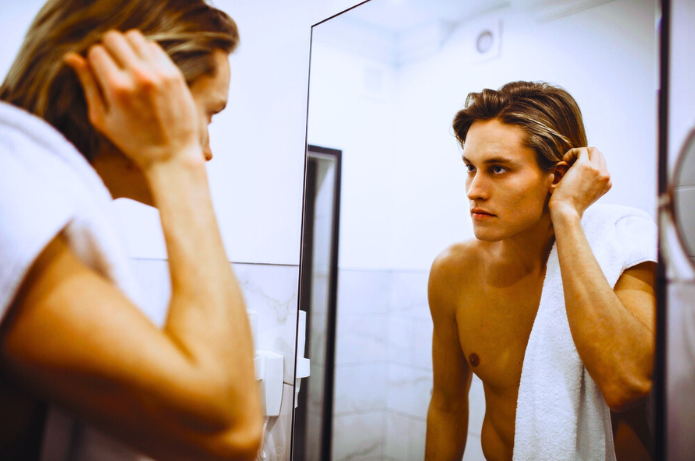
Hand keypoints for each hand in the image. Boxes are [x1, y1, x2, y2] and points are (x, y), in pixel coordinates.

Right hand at [64, 30, 201, 170]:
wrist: (172, 155)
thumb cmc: (133, 142)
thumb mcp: (102, 119)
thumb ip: (88, 85)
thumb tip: (71, 57)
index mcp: (116, 89)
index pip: (96, 51)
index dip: (94, 60)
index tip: (99, 73)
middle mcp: (139, 77)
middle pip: (114, 38)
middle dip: (109, 48)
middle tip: (113, 66)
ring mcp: (159, 74)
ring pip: (135, 37)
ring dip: (128, 47)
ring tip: (129, 66)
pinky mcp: (175, 75)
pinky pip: (155, 47)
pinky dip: (146, 53)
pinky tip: (145, 70)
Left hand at [549, 147, 611, 218]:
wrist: (566, 212)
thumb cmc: (570, 206)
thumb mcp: (584, 194)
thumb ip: (586, 182)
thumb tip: (572, 167)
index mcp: (607, 184)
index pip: (602, 166)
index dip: (588, 165)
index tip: (575, 172)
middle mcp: (605, 176)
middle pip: (599, 155)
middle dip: (585, 156)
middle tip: (570, 164)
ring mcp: (597, 170)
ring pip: (592, 150)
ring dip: (579, 153)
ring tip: (568, 162)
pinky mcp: (585, 166)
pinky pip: (581, 150)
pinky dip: (571, 153)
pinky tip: (564, 161)